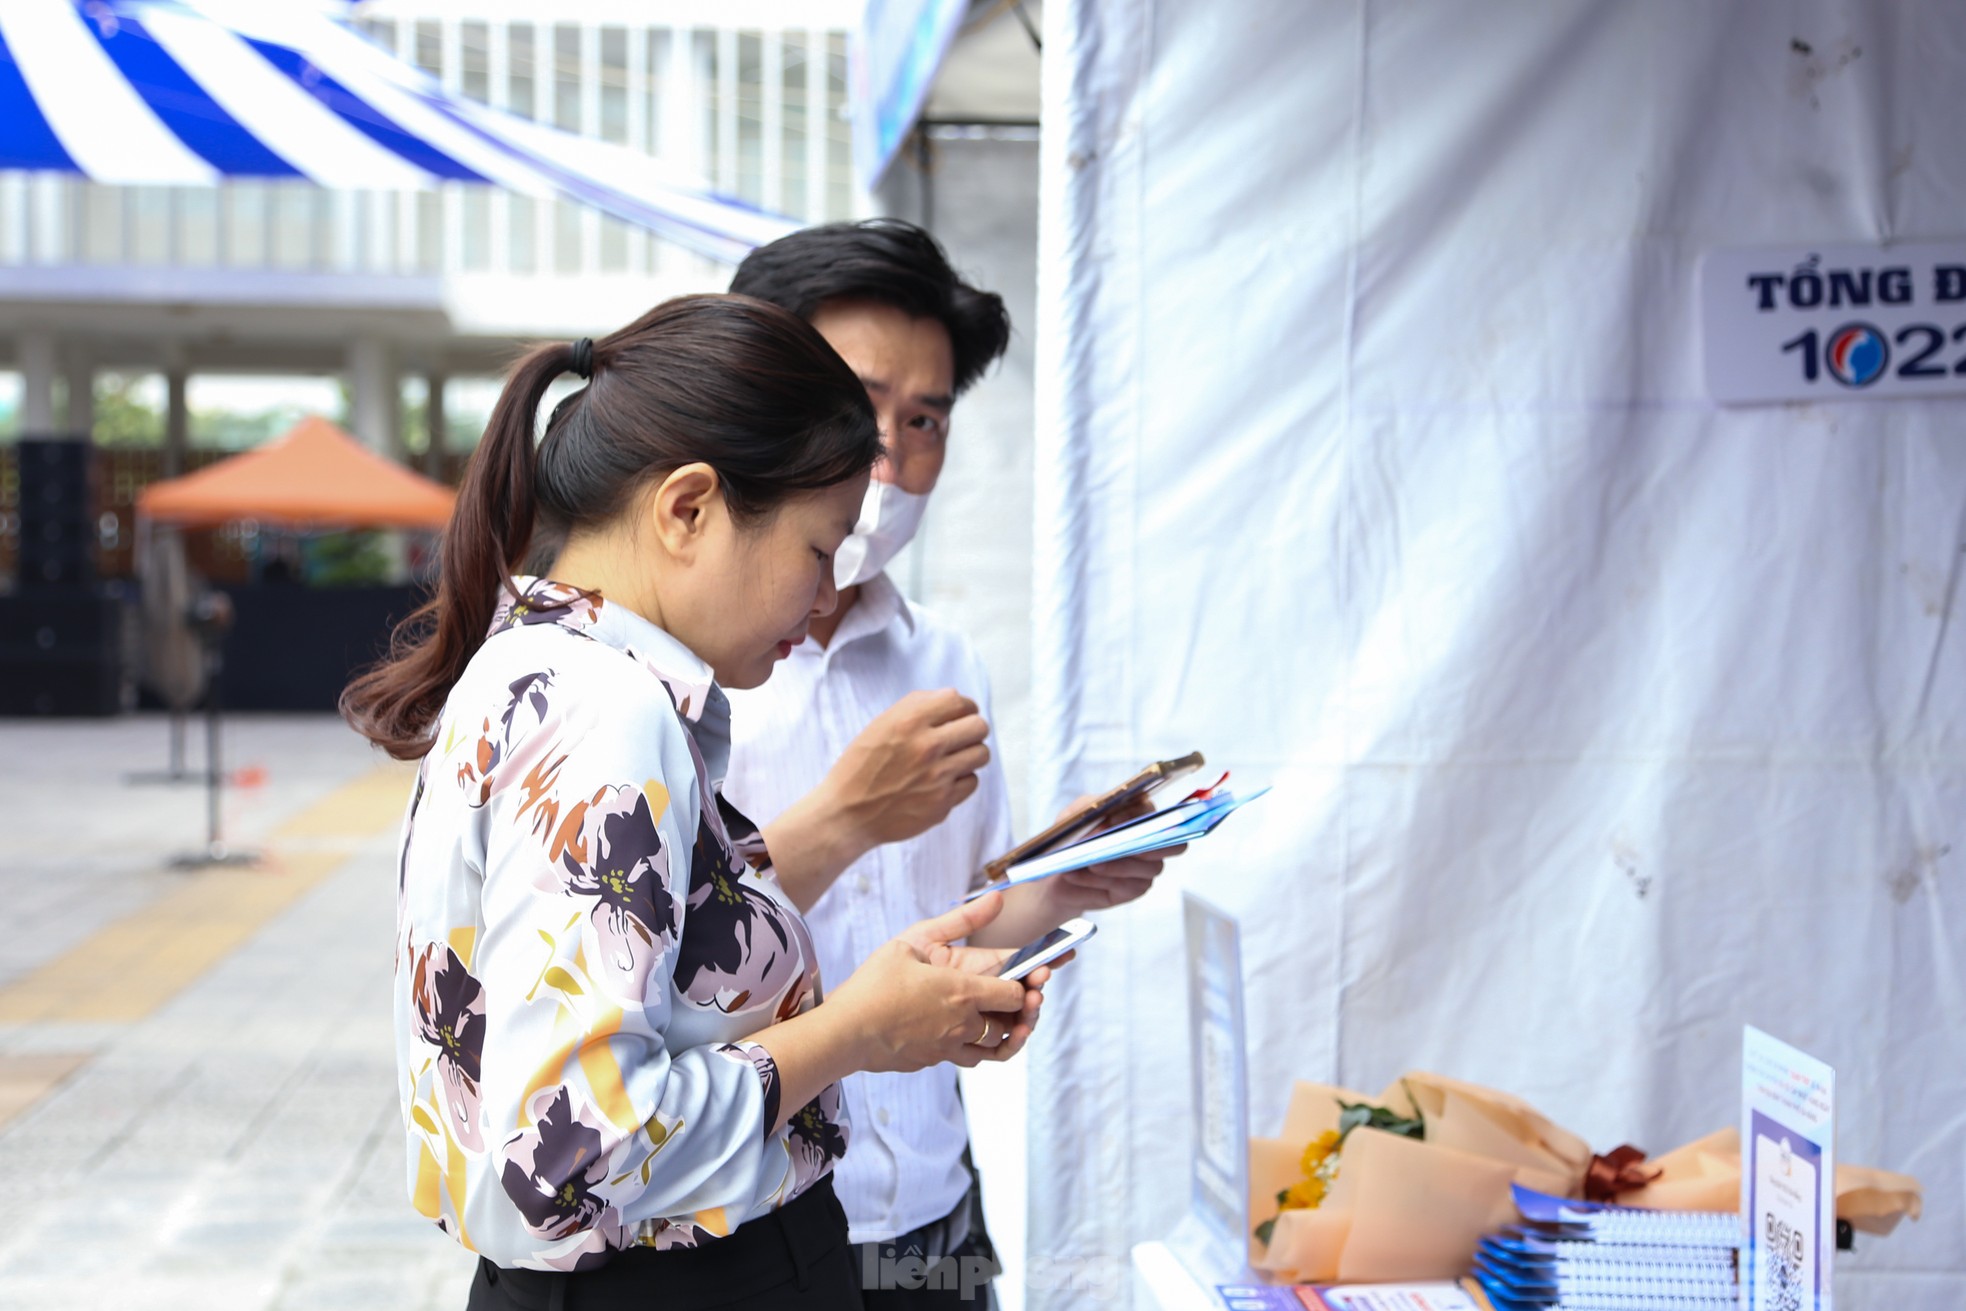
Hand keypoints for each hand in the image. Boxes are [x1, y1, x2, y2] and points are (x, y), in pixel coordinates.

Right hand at [820, 689, 990, 848]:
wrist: (847, 813)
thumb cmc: (861, 766)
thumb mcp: (881, 725)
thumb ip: (917, 707)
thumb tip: (955, 701)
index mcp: (909, 721)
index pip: (959, 701)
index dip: (964, 706)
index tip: (960, 714)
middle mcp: (926, 747)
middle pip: (979, 726)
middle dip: (971, 729)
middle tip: (960, 736)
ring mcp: (937, 777)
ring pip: (981, 754)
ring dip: (970, 753)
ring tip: (952, 758)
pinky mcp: (943, 803)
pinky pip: (972, 782)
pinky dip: (961, 780)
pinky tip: (942, 781)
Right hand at [825, 892, 1048, 1072]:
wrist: (844, 1032)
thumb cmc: (873, 984)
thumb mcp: (914, 940)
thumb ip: (960, 920)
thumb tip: (998, 897)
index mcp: (962, 992)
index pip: (1014, 993)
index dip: (1025, 985)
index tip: (1024, 976)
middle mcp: (963, 1024)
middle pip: (1009, 1022)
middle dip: (1020, 1011)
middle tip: (1022, 998)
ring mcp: (948, 1047)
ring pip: (993, 1047)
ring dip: (1002, 1033)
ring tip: (1003, 1020)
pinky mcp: (932, 1061)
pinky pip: (967, 1058)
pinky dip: (977, 1048)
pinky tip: (968, 1033)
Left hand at [1040, 794, 1183, 914]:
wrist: (1057, 875)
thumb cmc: (1071, 839)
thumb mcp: (1074, 815)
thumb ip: (1090, 810)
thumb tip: (1104, 824)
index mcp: (1140, 815)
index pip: (1152, 812)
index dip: (1136, 815)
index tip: (1111, 820)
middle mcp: (1153, 841)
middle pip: (1172, 843)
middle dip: (1149, 843)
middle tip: (1120, 844)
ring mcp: (1148, 868)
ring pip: (1147, 868)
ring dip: (1115, 864)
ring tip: (1088, 861)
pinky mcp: (1135, 889)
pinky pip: (1126, 885)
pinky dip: (1098, 880)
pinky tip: (1075, 874)